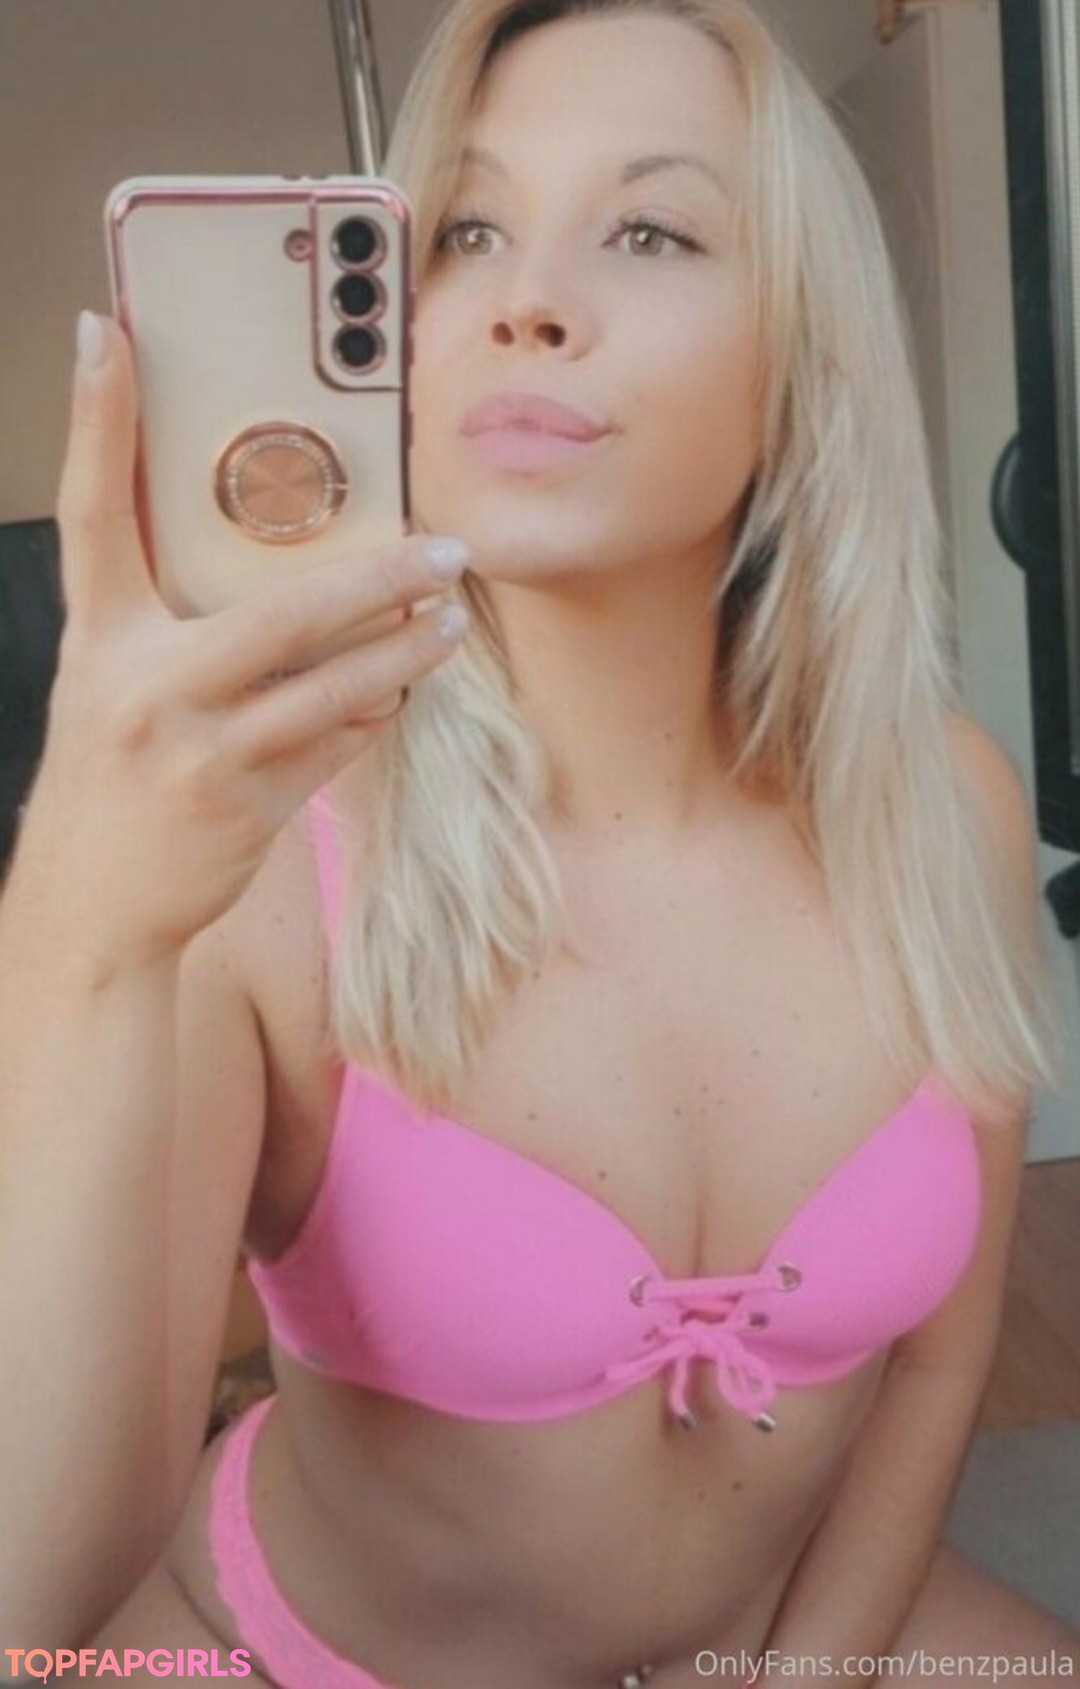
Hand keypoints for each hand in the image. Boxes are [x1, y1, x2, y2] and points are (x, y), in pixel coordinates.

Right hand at [20, 311, 469, 975]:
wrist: (90, 908)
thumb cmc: (112, 778)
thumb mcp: (113, 686)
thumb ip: (170, 624)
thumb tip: (272, 566)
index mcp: (100, 641)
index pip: (92, 511)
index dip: (95, 420)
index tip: (107, 333)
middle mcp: (143, 688)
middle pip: (281, 610)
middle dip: (376, 575)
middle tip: (442, 547)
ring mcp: (198, 752)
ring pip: (333, 685)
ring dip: (406, 650)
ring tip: (449, 618)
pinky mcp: (245, 806)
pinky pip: (336, 743)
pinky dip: (375, 712)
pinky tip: (400, 689)